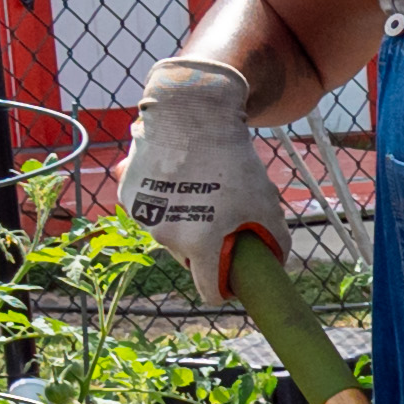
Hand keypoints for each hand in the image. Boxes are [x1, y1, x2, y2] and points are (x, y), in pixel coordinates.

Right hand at [126, 54, 286, 313]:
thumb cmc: (233, 161)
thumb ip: (274, 240)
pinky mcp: (128, 192)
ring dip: (183, 219)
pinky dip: (163, 197)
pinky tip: (177, 174)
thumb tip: (276, 262)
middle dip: (205, 243)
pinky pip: (149, 206)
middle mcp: (166, 235)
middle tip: (220, 213)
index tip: (231, 276)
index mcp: (199, 244)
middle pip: (189, 256)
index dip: (223, 286)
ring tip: (200, 187)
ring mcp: (143, 213)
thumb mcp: (265, 203)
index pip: (208, 290)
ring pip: (169, 231)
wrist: (191, 114)